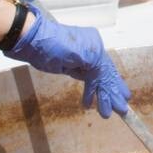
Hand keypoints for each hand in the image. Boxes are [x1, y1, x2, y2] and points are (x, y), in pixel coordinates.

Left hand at [2, 7, 131, 117]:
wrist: (30, 40)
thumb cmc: (53, 45)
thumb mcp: (76, 53)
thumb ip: (93, 62)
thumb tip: (103, 75)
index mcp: (95, 45)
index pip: (107, 70)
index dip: (112, 88)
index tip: (120, 105)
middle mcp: (92, 50)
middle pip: (105, 75)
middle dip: (112, 93)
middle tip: (122, 110)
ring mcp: (81, 58)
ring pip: (96, 79)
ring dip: (102, 95)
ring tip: (108, 111)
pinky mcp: (71, 65)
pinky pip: (86, 79)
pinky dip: (90, 91)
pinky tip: (90, 104)